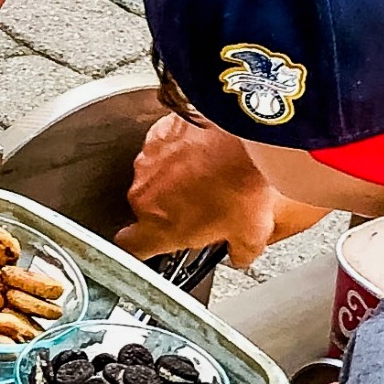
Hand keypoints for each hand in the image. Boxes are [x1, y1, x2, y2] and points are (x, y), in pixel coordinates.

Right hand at [117, 114, 284, 264]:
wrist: (244, 130)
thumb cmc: (240, 180)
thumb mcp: (253, 234)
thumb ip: (239, 252)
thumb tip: (241, 252)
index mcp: (159, 227)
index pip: (130, 247)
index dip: (139, 248)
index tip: (153, 245)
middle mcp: (144, 194)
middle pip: (149, 209)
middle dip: (173, 208)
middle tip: (205, 204)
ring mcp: (148, 160)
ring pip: (157, 176)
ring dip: (178, 177)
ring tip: (212, 173)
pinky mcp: (158, 132)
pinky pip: (166, 147)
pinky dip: (183, 149)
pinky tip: (209, 150)